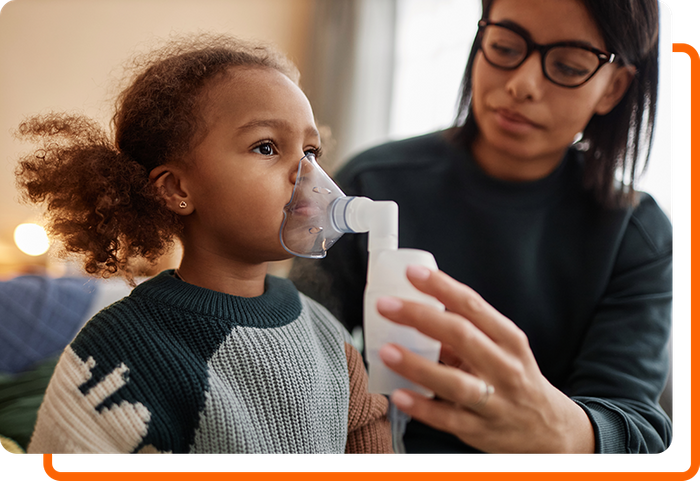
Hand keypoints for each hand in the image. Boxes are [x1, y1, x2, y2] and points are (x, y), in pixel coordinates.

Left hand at [376, 265, 594, 453]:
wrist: (548, 429)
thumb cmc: (514, 378)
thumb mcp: (501, 350)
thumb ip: (464, 332)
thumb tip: (417, 310)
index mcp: (509, 339)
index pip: (473, 305)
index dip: (441, 287)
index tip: (412, 273)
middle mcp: (505, 367)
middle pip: (461, 336)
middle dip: (420, 317)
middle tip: (386, 305)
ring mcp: (494, 401)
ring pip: (454, 382)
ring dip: (417, 365)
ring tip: (387, 350)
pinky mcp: (480, 430)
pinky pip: (447, 418)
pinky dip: (422, 407)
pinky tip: (398, 394)